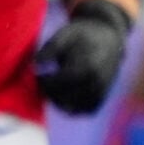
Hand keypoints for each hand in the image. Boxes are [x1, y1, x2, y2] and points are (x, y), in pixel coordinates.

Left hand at [36, 0, 132, 114]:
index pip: (60, 83)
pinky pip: (87, 110)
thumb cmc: (82, 35)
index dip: (45, 82)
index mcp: (88, 65)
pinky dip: (73, 108)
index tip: (39, 75)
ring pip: (76, 108)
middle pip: (66, 98)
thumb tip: (35, 66)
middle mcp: (97, 81)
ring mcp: (102, 90)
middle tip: (45, 81)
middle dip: (50, 92)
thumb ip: (49, 49)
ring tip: (54, 88)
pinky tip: (63, 96)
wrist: (108, 37)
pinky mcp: (104, 96)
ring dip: (60, 102)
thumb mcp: (64, 34)